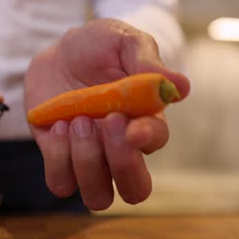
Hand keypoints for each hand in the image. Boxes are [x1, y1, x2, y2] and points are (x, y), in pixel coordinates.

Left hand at [24, 19, 189, 209]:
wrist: (59, 52)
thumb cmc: (99, 47)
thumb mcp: (123, 42)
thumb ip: (147, 61)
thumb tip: (181, 86)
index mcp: (144, 120)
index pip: (156, 142)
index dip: (147, 139)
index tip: (130, 125)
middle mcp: (120, 147)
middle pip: (135, 190)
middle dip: (123, 165)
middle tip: (108, 122)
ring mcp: (90, 157)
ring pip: (97, 196)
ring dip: (87, 162)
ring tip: (78, 120)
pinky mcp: (59, 158)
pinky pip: (62, 183)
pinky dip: (58, 159)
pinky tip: (57, 125)